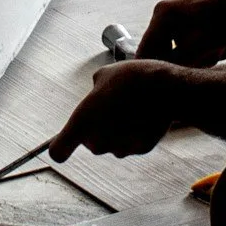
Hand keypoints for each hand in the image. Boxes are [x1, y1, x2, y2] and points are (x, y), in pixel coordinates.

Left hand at [48, 59, 187, 159]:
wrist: (167, 90)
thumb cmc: (132, 79)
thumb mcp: (105, 74)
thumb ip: (94, 89)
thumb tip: (97, 92)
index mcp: (81, 123)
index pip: (58, 152)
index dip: (61, 146)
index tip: (63, 142)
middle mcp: (98, 142)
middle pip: (90, 142)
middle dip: (97, 128)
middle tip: (112, 106)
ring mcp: (120, 149)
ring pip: (112, 144)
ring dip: (117, 131)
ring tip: (132, 107)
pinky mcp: (140, 150)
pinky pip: (132, 143)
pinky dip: (136, 133)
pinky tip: (145, 115)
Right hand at [137, 0, 225, 67]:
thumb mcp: (203, 44)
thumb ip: (178, 62)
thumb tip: (162, 75)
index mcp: (162, 16)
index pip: (145, 53)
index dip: (159, 71)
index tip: (177, 82)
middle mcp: (167, 13)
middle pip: (166, 53)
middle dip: (188, 62)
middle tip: (210, 58)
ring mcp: (182, 15)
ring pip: (184, 50)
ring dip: (203, 56)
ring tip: (221, 47)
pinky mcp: (196, 17)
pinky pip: (195, 42)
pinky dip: (210, 47)